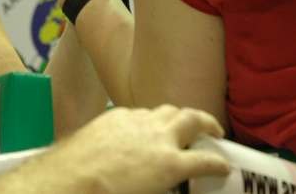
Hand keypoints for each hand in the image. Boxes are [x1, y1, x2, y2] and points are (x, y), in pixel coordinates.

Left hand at [58, 105, 228, 193]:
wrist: (70, 177)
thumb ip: (163, 185)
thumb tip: (167, 183)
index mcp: (170, 164)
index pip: (206, 162)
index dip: (219, 164)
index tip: (225, 166)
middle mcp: (159, 137)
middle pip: (193, 120)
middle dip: (208, 123)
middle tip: (214, 130)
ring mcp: (138, 122)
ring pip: (167, 110)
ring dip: (179, 117)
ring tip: (182, 124)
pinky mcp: (117, 115)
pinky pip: (140, 113)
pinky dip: (149, 119)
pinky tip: (144, 128)